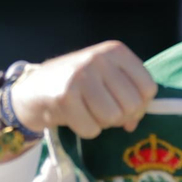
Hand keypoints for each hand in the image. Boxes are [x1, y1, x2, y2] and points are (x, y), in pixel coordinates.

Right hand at [12, 41, 156, 137]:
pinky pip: (91, 129)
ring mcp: (81, 76)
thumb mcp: (107, 78)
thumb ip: (129, 95)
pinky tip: (74, 116)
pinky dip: (85, 130)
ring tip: (87, 111)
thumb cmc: (78, 85)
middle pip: (132, 105)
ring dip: (102, 123)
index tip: (123, 105)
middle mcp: (99, 59)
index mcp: (115, 51)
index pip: (148, 88)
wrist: (32, 89)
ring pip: (113, 118)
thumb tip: (134, 122)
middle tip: (101, 110)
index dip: (140, 105)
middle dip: (120, 116)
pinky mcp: (64, 96)